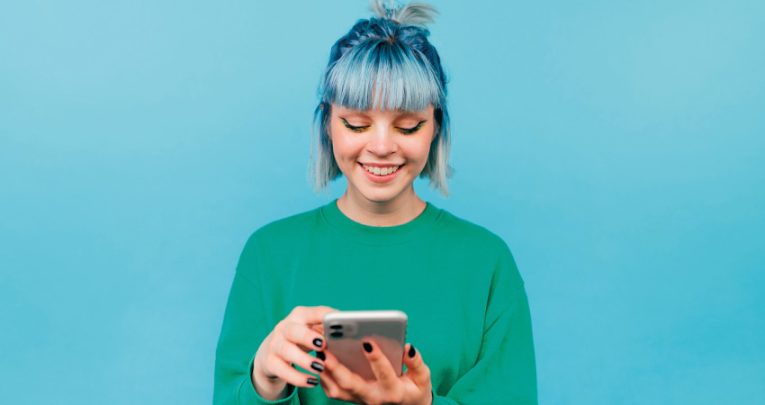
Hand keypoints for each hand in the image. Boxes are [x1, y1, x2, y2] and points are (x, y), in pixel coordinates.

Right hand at [251, 305, 337, 399]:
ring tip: (320, 367)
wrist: (272, 351)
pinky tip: (312, 381)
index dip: (324, 317)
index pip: (313, 312)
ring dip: (304, 360)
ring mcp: (275, 344)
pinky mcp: (270, 362)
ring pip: (287, 351)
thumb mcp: (313, 330)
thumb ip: (328, 330)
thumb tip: (351, 333)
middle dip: (308, 337)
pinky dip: (297, 378)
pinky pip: (282, 371)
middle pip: (294, 330)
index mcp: (299, 315)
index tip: (337, 323)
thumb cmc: (301, 338)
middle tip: (323, 345)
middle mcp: (284, 327)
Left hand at [318, 339, 432, 404]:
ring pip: (337, 389)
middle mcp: (373, 398)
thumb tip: (407, 347)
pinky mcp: (351, 399)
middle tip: (327, 347)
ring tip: (320, 349)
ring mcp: (360, 400)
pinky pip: (333, 390)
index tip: (367, 341)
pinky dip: (324, 375)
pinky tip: (321, 358)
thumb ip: (416, 363)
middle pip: (351, 384)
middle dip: (337, 366)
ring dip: (326, 370)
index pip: (384, 374)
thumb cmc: (414, 389)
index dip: (376, 358)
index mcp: (393, 391)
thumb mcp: (422, 377)